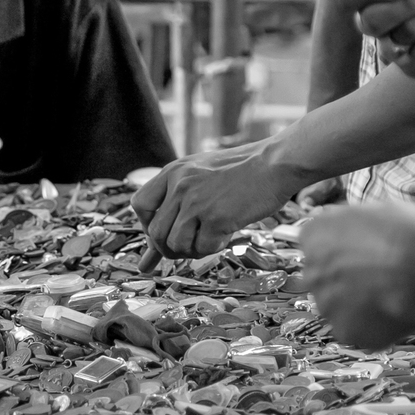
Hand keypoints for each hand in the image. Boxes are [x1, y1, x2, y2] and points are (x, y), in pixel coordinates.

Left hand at [134, 143, 309, 259]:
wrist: (274, 164)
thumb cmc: (241, 172)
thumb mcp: (201, 174)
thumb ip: (178, 201)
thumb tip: (157, 239)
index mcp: (174, 172)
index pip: (140, 205)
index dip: (147, 224)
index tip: (164, 231)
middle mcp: (180, 186)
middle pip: (156, 233)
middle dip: (169, 248)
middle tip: (189, 246)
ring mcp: (197, 202)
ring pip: (175, 245)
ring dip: (191, 250)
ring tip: (209, 239)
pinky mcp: (217, 217)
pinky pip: (202, 248)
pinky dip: (212, 248)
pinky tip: (225, 235)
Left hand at [295, 203, 414, 348]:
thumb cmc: (411, 234)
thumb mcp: (380, 211)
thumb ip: (357, 225)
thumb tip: (357, 231)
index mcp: (315, 234)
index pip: (317, 245)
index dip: (343, 250)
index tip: (363, 253)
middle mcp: (312, 270)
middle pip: (325, 279)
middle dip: (348, 280)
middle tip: (379, 278)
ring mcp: (326, 304)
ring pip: (340, 307)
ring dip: (360, 304)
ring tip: (394, 295)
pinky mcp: (345, 331)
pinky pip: (358, 330)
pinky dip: (374, 326)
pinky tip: (396, 313)